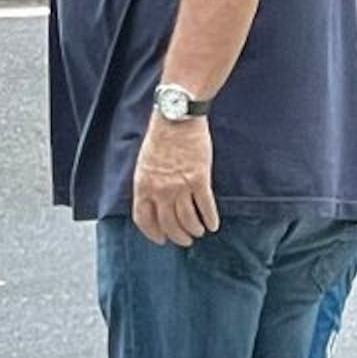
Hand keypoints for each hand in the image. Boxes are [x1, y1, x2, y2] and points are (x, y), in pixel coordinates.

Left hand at [132, 114, 219, 246]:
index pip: (144, 220)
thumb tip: (154, 203)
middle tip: (185, 240)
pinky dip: (210, 219)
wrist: (177, 117)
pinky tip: (213, 224)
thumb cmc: (161, 136)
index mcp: (143, 186)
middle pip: (169, 224)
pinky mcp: (199, 179)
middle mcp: (160, 191)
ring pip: (188, 220)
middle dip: (178, 236)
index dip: (153, 233)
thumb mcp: (145, 163)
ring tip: (199, 232)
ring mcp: (180, 186)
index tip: (161, 239)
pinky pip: (206, 206)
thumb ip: (148, 184)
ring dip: (194, 229)